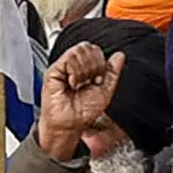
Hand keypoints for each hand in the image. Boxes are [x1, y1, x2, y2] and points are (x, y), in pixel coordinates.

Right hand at [36, 38, 118, 158]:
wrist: (69, 125)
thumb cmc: (81, 113)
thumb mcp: (104, 92)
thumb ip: (112, 73)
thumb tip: (119, 56)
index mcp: (84, 69)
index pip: (95, 50)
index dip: (101, 63)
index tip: (98, 80)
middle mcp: (73, 66)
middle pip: (88, 47)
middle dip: (94, 65)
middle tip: (90, 82)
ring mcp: (62, 67)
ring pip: (79, 50)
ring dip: (85, 70)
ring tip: (80, 84)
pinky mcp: (53, 71)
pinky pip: (69, 58)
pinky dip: (75, 72)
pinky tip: (73, 83)